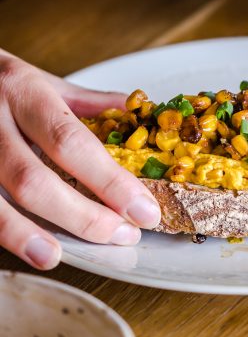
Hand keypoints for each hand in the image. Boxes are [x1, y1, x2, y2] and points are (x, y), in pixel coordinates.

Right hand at [0, 49, 160, 268]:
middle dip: (81, 215)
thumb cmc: (4, 82)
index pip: (72, 142)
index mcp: (26, 93)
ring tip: (57, 255)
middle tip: (122, 235)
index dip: (109, 181)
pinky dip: (3, 231)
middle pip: (34, 180)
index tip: (143, 208)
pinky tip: (23, 247)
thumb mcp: (43, 81)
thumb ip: (86, 103)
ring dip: (27, 234)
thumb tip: (135, 114)